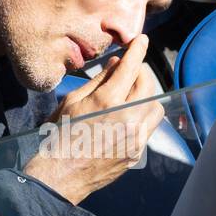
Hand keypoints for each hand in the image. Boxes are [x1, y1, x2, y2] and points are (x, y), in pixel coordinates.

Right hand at [23, 35, 164, 205]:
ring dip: (147, 96)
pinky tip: (127, 116)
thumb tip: (116, 64)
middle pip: (149, 86)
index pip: (131, 68)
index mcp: (107, 101)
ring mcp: (134, 138)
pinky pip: (149, 128)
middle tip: (132, 70)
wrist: (60, 175)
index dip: (138, 51)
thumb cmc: (59, 136)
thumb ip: (98, 81)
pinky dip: (142, 116)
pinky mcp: (136, 152)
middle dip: (142, 73)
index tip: (142, 41)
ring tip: (131, 95)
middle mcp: (127, 118)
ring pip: (155, 107)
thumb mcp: (72, 101)